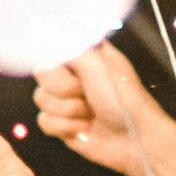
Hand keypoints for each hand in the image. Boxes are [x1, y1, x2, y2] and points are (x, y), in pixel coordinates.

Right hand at [34, 39, 175, 175]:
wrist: (134, 141)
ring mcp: (65, 99)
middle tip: (86, 92)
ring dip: (68, 110)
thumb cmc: (125, 101)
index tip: (70, 70)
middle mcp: (73, 74)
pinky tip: (84, 128)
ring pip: (41, 99)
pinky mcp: (62, 123)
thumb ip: (71, 48)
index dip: (56, 60)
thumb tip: (48, 34)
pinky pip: (43, 121)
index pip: (51, 46)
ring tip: (91, 112)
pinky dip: (65, 127)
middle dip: (63, 88)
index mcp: (84, 54)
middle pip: (41, 73)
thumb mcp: (99, 65)